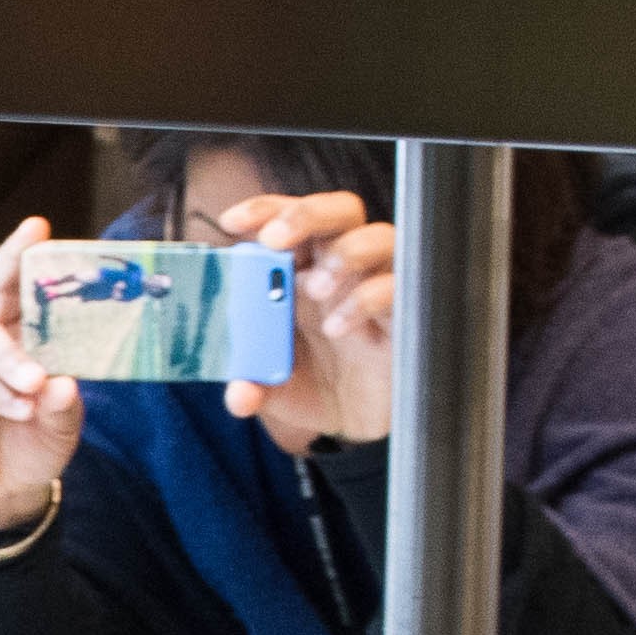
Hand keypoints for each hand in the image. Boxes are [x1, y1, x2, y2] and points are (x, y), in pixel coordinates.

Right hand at [0, 217, 81, 544]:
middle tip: (30, 242)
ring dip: (9, 359)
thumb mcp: (63, 426)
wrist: (4, 488)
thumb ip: (65, 405)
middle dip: (10, 262)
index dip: (28, 255)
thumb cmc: (34, 441)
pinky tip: (20, 407)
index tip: (39, 227)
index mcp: (27, 334)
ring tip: (35, 383)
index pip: (27, 287)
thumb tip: (64, 382)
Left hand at [213, 189, 402, 450]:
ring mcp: (376, 286)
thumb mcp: (273, 389)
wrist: (354, 423)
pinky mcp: (404, 315)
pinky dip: (365, 300)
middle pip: (339, 211)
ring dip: (344, 254)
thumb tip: (240, 395)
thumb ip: (252, 386)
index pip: (288, 220)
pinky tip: (337, 326)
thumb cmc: (311, 384)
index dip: (264, 211)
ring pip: (378, 237)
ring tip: (314, 289)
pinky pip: (397, 287)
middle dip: (306, 214)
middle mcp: (342, 268)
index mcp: (302, 269)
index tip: (231, 222)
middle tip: (275, 240)